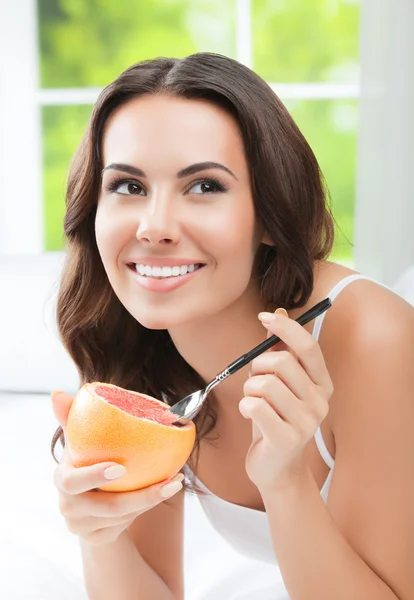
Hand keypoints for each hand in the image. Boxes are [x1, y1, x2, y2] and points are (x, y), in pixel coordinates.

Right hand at [51, 391, 183, 545]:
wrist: (86, 499)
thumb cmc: (87, 459)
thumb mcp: (81, 439)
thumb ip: (71, 416)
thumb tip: (56, 393)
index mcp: (62, 478)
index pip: (73, 481)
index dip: (95, 476)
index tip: (120, 467)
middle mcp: (68, 506)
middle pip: (106, 507)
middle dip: (140, 496)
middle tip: (169, 480)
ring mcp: (81, 526)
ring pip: (123, 517)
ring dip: (151, 499)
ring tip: (175, 481)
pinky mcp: (98, 537)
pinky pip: (127, 525)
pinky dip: (146, 509)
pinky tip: (163, 491)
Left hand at [239, 308, 333, 492]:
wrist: (277, 467)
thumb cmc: (275, 419)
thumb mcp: (280, 384)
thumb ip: (279, 352)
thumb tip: (276, 316)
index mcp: (322, 383)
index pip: (308, 346)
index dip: (286, 327)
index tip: (264, 317)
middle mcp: (320, 401)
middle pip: (281, 362)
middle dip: (258, 366)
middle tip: (255, 381)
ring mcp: (307, 421)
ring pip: (265, 384)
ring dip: (249, 389)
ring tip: (253, 402)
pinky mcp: (287, 439)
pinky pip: (255, 406)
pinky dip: (245, 406)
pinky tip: (251, 415)